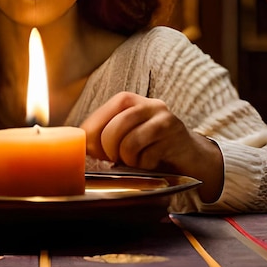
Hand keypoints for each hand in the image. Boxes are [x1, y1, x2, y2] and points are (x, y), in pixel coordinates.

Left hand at [80, 92, 222, 201]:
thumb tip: (77, 148)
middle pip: (113, 130)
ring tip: (135, 160)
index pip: (98, 118)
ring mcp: (163, 118)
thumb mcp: (124, 134)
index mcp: (126, 100)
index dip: (92, 141)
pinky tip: (151, 162)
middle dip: (110, 152)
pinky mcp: (176, 135)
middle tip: (116, 159)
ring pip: (130, 143)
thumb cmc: (149, 145)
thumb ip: (102, 134)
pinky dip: (144, 166)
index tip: (95, 154)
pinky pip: (148, 157)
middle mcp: (145, 104)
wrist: (189, 154)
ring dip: (128, 160)